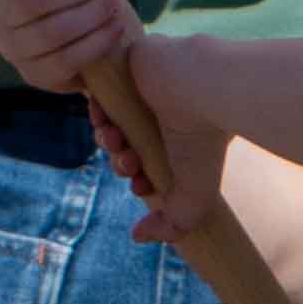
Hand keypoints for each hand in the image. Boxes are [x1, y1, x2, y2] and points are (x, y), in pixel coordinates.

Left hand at [93, 90, 227, 245]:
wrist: (205, 88)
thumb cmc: (205, 139)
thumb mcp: (195, 196)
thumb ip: (173, 224)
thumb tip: (138, 236)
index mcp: (183, 137)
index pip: (150, 161)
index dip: (138, 178)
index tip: (141, 186)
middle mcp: (165, 115)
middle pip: (128, 145)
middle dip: (122, 162)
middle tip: (130, 164)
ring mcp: (147, 90)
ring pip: (113, 123)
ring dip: (108, 141)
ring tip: (118, 143)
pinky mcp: (128, 67)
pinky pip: (101, 92)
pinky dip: (97, 110)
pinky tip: (103, 120)